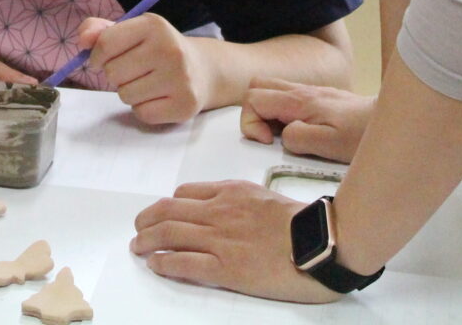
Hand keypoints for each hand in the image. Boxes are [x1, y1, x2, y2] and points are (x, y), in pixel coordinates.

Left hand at [77, 13, 214, 124]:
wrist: (202, 69)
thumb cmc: (157, 48)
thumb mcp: (132, 31)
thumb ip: (101, 31)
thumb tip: (82, 40)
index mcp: (154, 25)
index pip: (106, 43)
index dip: (96, 56)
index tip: (100, 60)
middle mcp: (170, 50)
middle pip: (113, 73)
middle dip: (116, 75)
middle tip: (134, 70)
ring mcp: (180, 79)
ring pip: (125, 95)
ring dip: (129, 92)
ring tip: (147, 82)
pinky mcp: (184, 105)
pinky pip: (141, 113)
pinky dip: (143, 108)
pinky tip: (158, 97)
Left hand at [132, 180, 340, 301]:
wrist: (322, 243)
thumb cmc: (302, 223)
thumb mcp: (265, 196)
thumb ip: (238, 198)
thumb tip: (218, 204)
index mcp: (231, 193)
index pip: (186, 193)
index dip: (167, 205)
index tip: (161, 213)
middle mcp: (220, 212)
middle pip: (169, 212)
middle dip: (147, 220)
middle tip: (138, 229)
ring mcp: (221, 240)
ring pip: (170, 234)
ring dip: (147, 240)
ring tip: (138, 247)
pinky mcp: (227, 268)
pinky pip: (185, 263)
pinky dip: (164, 263)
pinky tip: (155, 265)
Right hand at [241, 79, 374, 161]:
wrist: (394, 121)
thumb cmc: (364, 134)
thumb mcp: (329, 144)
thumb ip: (298, 138)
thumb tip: (282, 137)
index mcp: (299, 101)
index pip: (253, 98)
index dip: (251, 122)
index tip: (268, 141)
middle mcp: (302, 92)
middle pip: (257, 86)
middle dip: (253, 112)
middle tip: (269, 136)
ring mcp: (311, 93)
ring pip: (272, 89)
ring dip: (268, 111)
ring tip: (284, 135)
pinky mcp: (321, 99)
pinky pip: (289, 97)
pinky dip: (283, 112)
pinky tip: (300, 130)